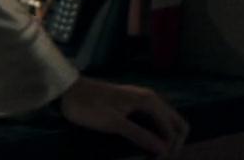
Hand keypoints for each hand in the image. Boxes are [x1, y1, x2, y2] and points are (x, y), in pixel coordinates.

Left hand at [59, 76, 188, 157]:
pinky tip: (146, 144)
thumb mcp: (113, 123)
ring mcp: (143, 100)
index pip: (173, 129)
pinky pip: (154, 120)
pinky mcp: (134, 104)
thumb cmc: (88, 106)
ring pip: (166, 122)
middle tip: (158, 159)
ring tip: (153, 155)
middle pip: (176, 123)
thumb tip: (164, 150)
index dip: (169, 149)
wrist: (67, 90)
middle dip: (173, 144)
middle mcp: (151, 98)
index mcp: (149, 101)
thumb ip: (140, 135)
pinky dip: (156, 133)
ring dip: (165, 139)